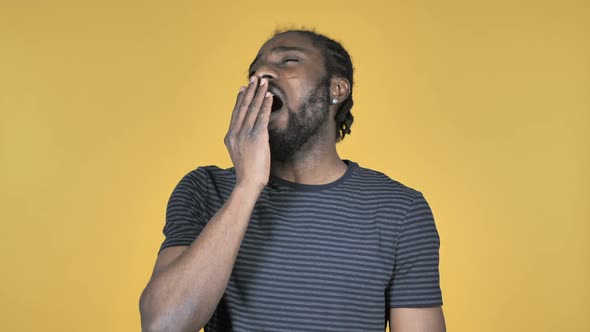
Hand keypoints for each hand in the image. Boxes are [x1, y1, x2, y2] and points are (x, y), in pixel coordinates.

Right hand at [224, 76, 272, 191]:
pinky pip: (262, 117)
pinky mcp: (257, 138)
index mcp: (230, 136)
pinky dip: (266, 105)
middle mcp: (236, 133)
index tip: (243, 87)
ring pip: (253, 109)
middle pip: (243, 107)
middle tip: (254, 78)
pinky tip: (269, 97)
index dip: (240, 99)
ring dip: (259, 94)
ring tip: (263, 82)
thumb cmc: (247, 172)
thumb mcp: (240, 153)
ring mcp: (246, 135)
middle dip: (250, 91)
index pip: (236, 113)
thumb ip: (242, 141)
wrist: (248, 182)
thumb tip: (249, 134)